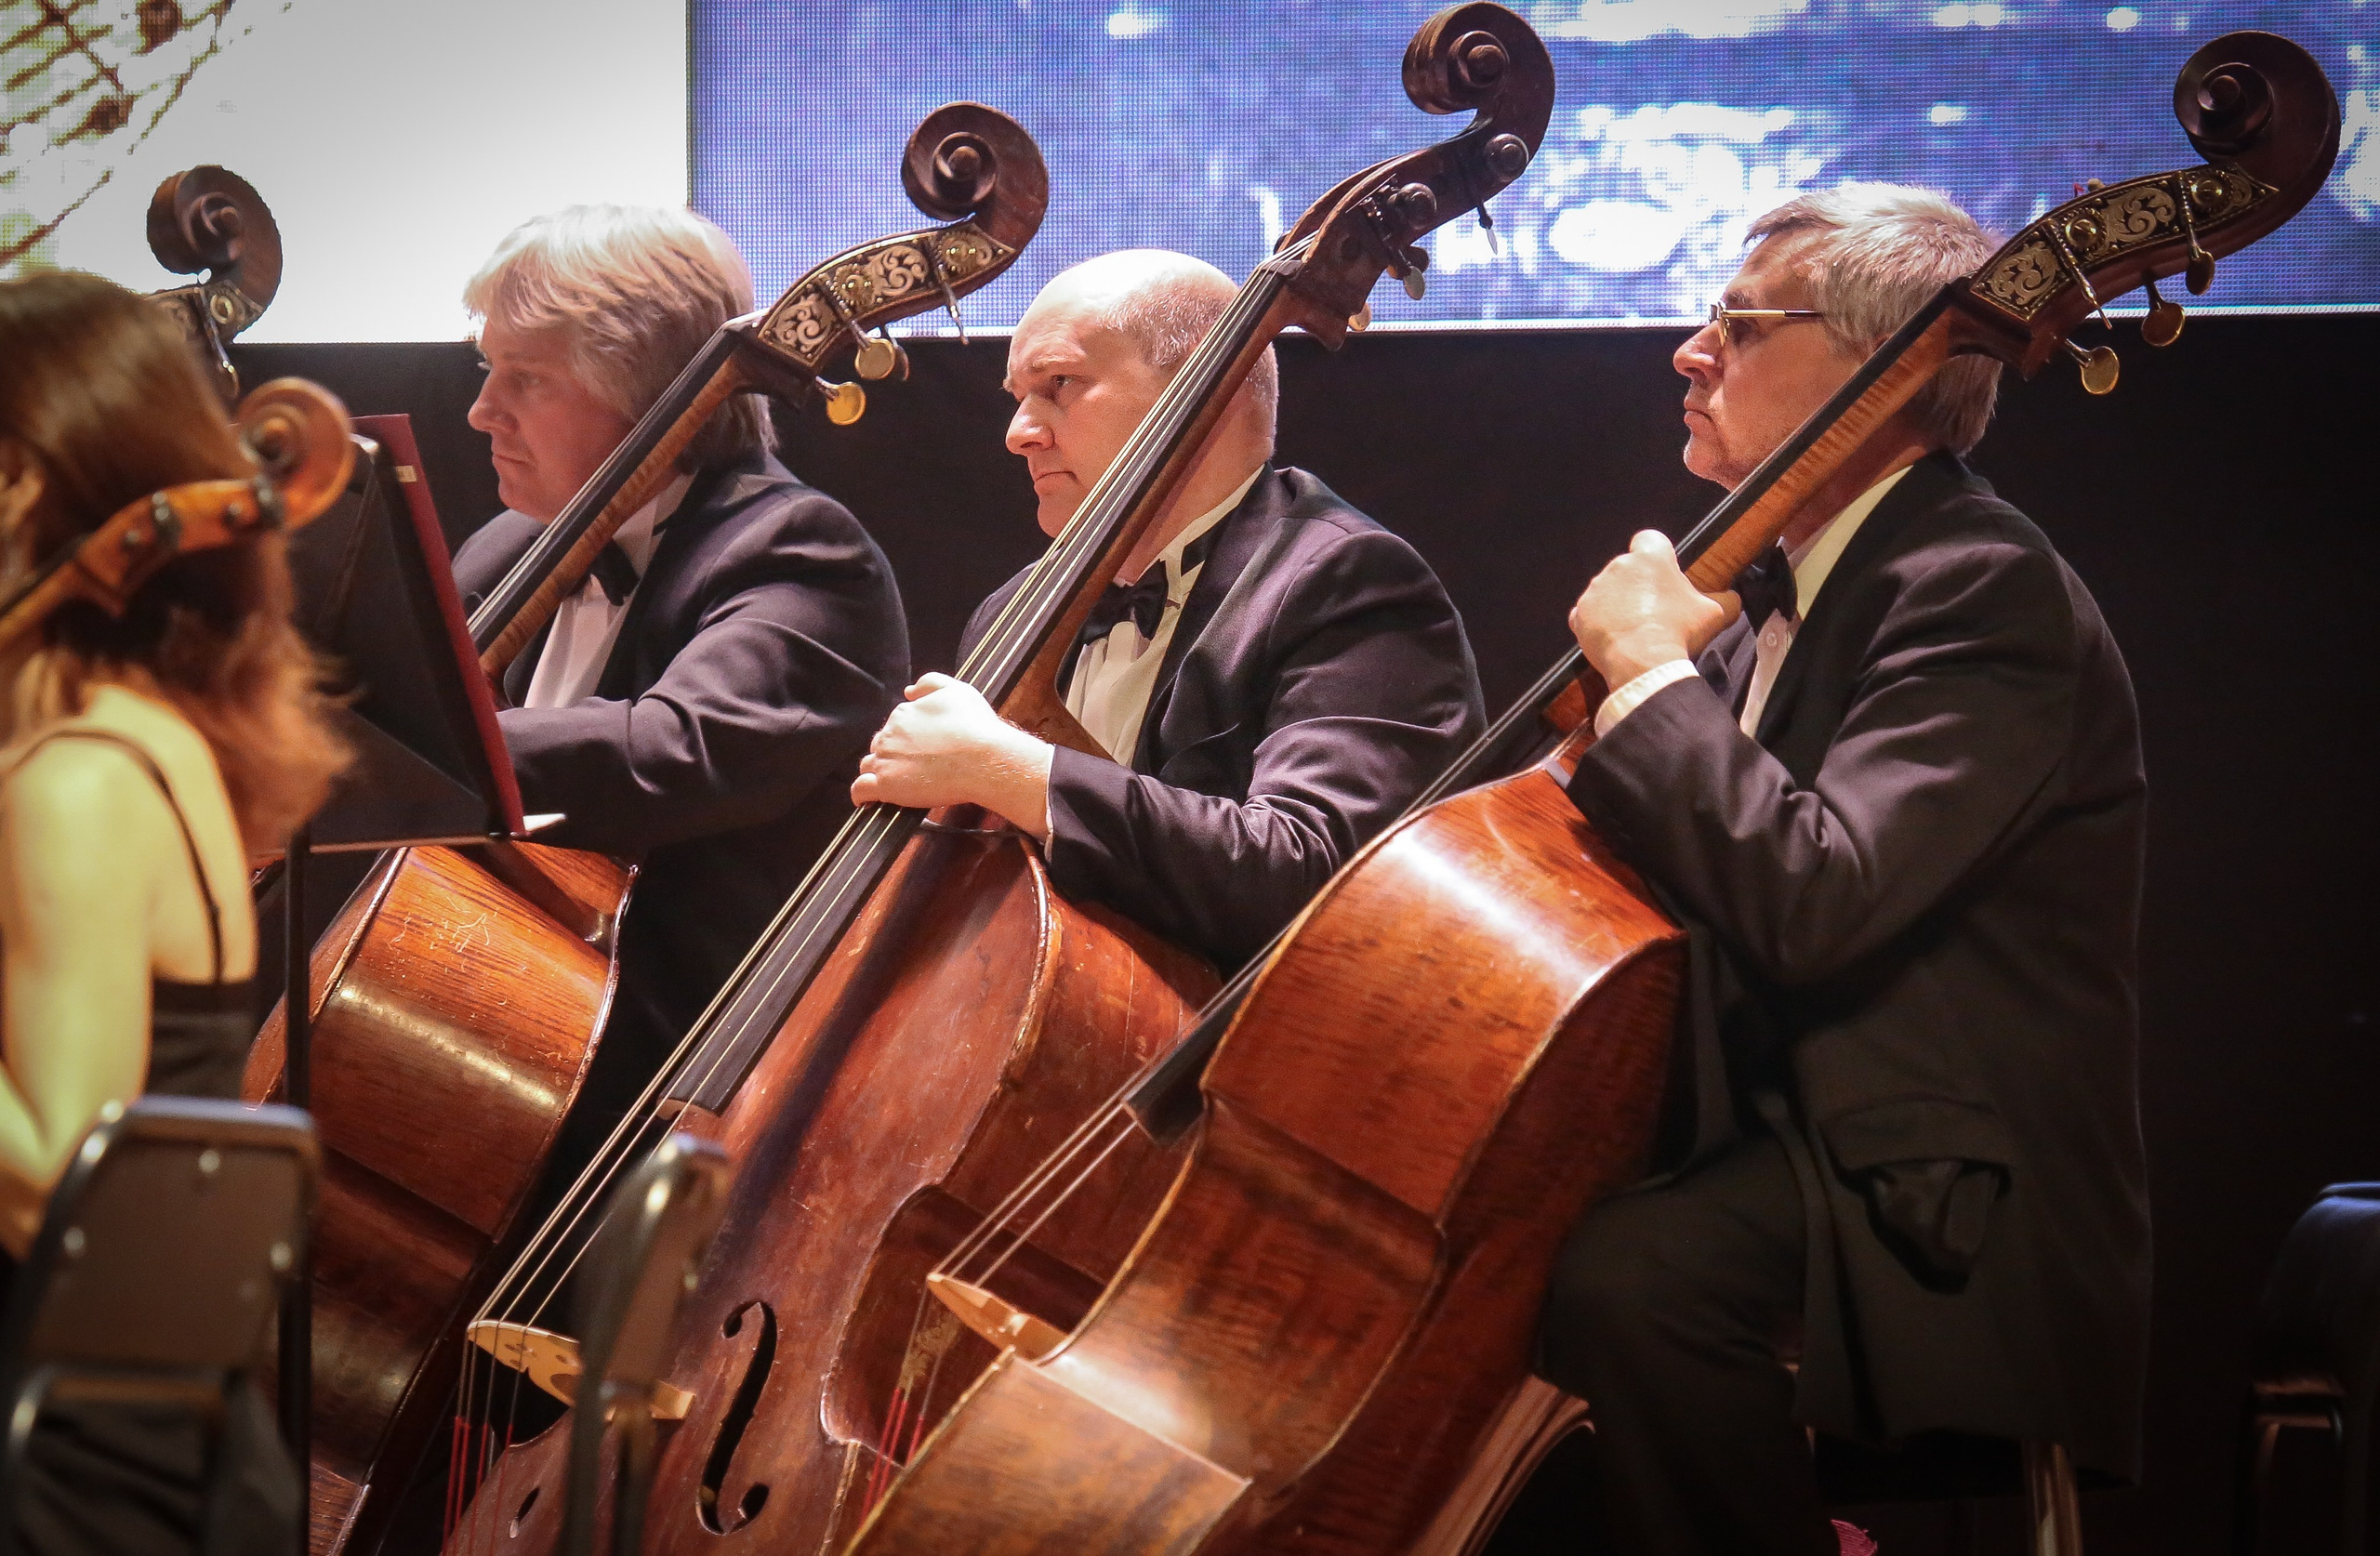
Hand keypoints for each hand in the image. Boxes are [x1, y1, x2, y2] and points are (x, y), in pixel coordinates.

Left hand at [851, 673, 1053, 839]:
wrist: (984, 759)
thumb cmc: (975, 726)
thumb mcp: (957, 691)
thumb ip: (930, 683)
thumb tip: (908, 690)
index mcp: (903, 714)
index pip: (893, 728)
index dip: (906, 739)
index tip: (921, 749)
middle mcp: (889, 735)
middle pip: (880, 746)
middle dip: (892, 755)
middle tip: (915, 767)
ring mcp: (886, 761)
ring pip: (869, 766)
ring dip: (878, 772)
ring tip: (896, 783)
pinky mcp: (887, 785)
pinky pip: (861, 789)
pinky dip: (861, 794)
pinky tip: (867, 800)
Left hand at [1569, 530, 1738, 687]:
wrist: (1644, 661)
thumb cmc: (1679, 631)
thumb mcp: (1717, 613)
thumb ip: (1726, 599)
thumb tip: (1731, 598)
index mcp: (1651, 557)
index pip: (1650, 539)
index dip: (1658, 555)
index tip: (1665, 575)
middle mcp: (1619, 566)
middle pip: (1628, 568)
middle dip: (1638, 584)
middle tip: (1654, 610)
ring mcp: (1596, 590)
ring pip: (1608, 591)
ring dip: (1618, 603)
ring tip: (1635, 627)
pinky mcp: (1580, 613)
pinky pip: (1588, 613)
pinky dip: (1598, 622)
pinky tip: (1615, 636)